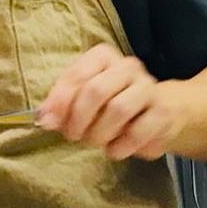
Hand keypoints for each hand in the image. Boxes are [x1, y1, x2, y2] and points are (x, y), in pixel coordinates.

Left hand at [37, 44, 177, 160]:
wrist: (161, 110)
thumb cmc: (112, 102)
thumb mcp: (83, 99)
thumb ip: (62, 105)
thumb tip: (43, 119)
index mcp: (103, 57)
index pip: (78, 74)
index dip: (60, 100)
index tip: (48, 122)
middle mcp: (128, 66)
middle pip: (96, 90)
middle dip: (79, 119)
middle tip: (73, 136)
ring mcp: (148, 87)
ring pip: (118, 109)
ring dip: (99, 133)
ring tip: (95, 143)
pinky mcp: (163, 112)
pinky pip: (138, 131)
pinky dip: (120, 146)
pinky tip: (115, 150)